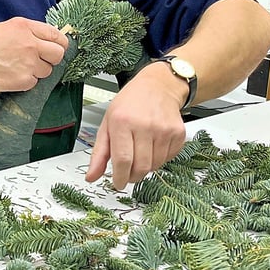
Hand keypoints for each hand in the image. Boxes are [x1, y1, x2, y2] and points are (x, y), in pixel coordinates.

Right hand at [0, 17, 68, 92]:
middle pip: (58, 54)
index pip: (56, 35)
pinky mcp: (25, 80)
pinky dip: (27, 80)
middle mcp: (31, 44)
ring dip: (38, 70)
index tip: (58, 46)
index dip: (60, 42)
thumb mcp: (7, 27)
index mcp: (25, 27)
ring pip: (48, 70)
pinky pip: (35, 82)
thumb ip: (28, 31)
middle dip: (53, 58)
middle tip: (43, 59)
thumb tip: (45, 38)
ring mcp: (29, 63)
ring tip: (22, 67)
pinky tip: (15, 74)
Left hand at [85, 63, 187, 189]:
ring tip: (140, 152)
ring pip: (155, 166)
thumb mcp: (107, 123)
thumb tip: (91, 176)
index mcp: (123, 121)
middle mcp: (144, 125)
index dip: (120, 177)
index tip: (118, 183)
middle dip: (132, 176)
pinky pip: (168, 159)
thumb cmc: (130, 103)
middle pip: (140, 167)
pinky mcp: (178, 133)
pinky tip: (153, 146)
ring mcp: (164, 129)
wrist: (158, 86)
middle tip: (128, 172)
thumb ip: (99, 153)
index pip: (122, 160)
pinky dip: (159, 159)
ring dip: (146, 167)